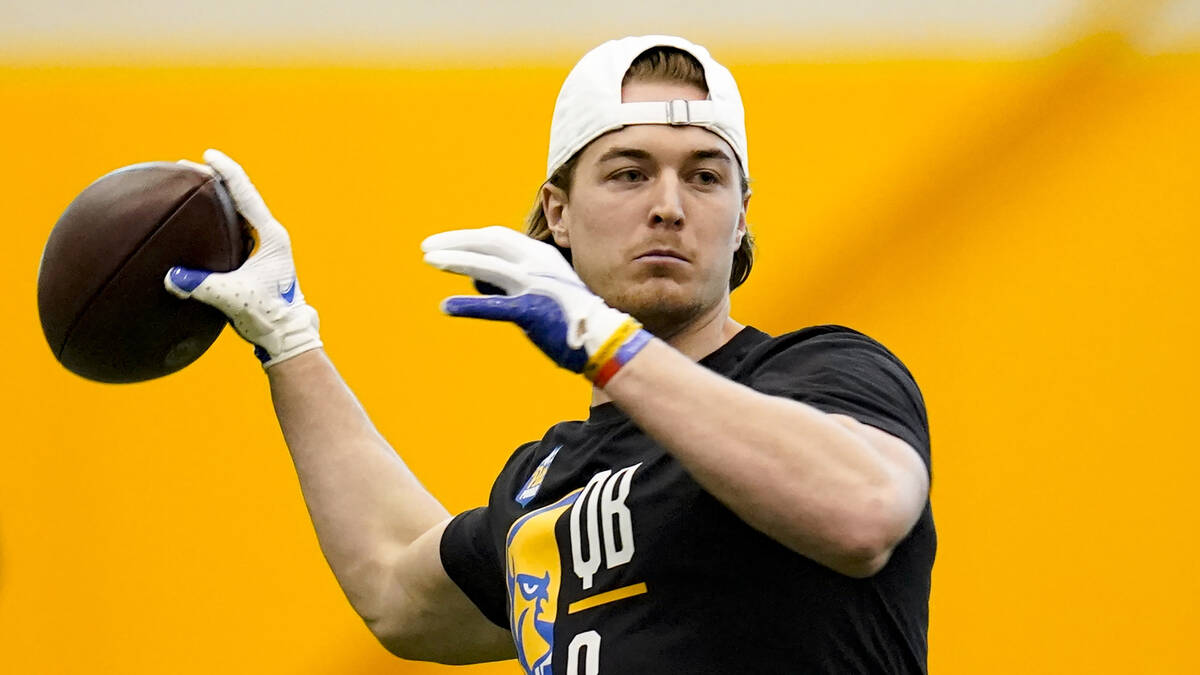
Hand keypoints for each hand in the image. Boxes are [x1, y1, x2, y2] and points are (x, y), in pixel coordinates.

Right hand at [164, 149, 321, 367]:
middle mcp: (270, 236)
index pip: (246, 193)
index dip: (226, 171)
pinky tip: (200, 221)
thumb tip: (170, 277)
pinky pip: (235, 230)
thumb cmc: (267, 314)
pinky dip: (217, 220)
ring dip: (217, 199)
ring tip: (192, 187)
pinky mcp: (257, 259)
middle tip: (187, 167)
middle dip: (216, 179)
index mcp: (271, 236)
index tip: (208, 155)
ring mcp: (265, 247)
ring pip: (238, 212)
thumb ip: (201, 285)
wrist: (286, 334)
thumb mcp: (232, 296)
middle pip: (241, 197)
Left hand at [421, 226, 650, 384]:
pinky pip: (493, 306)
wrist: (603, 339)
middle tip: (426, 245)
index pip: (497, 237)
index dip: (469, 237)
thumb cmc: (571, 316)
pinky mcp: (530, 312)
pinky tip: (447, 306)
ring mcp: (534, 286)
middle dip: (454, 241)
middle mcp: (536, 264)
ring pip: (485, 266)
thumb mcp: (545, 285)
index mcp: (541, 255)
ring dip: (454, 261)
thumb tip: (480, 279)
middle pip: (487, 243)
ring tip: (429, 260)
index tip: (446, 241)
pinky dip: (468, 306)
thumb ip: (515, 279)